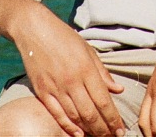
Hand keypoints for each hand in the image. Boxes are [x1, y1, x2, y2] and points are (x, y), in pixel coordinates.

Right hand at [11, 3, 126, 136]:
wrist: (34, 29)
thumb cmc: (64, 37)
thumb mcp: (88, 50)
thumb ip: (103, 72)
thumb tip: (118, 90)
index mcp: (86, 69)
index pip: (103, 101)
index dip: (113, 119)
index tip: (121, 129)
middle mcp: (71, 80)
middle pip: (90, 113)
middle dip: (103, 129)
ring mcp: (55, 87)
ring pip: (75, 116)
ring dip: (89, 129)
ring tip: (99, 136)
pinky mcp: (42, 91)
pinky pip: (56, 113)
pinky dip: (68, 126)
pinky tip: (78, 134)